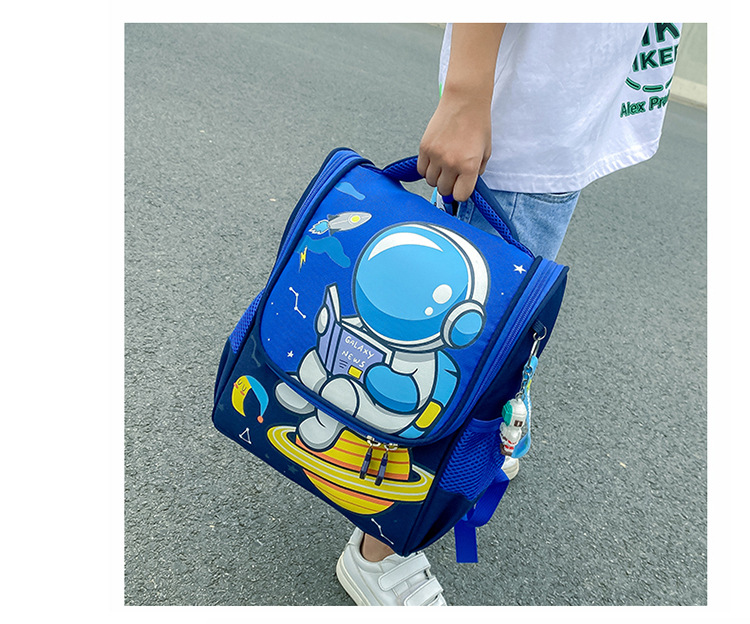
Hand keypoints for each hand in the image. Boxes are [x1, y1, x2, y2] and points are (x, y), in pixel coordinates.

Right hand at [417, 23, 503, 202]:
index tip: (460, 187)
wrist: (465, 102)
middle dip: (448, 186)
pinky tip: (434, 162)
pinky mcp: (424, 147)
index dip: (460, 193)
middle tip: (452, 176)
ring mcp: (435, 155)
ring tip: (443, 167)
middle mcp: (451, 163)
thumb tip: (465, 185)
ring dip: (437, 178)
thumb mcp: (486, 152)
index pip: (460, 196)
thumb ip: (477, 172)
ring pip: (430, 181)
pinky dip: (427, 169)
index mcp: (469, 166)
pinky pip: (421, 170)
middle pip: (443, 190)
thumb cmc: (477, 124)